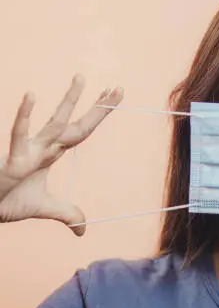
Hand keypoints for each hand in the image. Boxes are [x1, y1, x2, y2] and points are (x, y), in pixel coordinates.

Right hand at [0, 75, 122, 235]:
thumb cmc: (8, 201)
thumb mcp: (45, 208)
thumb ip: (66, 214)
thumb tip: (83, 229)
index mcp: (51, 153)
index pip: (81, 131)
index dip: (98, 115)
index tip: (113, 96)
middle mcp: (44, 147)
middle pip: (77, 124)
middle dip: (98, 108)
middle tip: (118, 88)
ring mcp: (29, 151)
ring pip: (54, 122)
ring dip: (69, 101)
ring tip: (81, 78)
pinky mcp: (12, 160)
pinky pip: (19, 135)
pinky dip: (25, 117)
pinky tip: (32, 95)